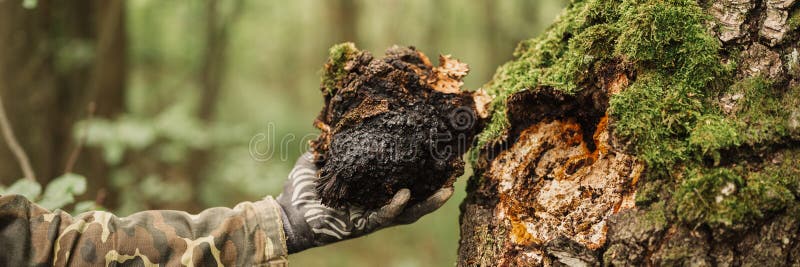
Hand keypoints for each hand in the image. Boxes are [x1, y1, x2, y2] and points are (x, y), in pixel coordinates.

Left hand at [277, 152, 452, 252]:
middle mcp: (379, 203)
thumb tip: (347, 109)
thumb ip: (339, 138)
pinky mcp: (362, 225)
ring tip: (447, 188)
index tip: (444, 152)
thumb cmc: (305, 185)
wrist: (287, 212)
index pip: (407, 178)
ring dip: (430, 202)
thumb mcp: (327, 156)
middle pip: (418, 197)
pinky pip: (384, 216)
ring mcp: (373, 216)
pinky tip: (406, 193)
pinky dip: (396, 206)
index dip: (426, 169)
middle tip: (456, 172)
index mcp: (375, 187)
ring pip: (410, 212)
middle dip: (439, 187)